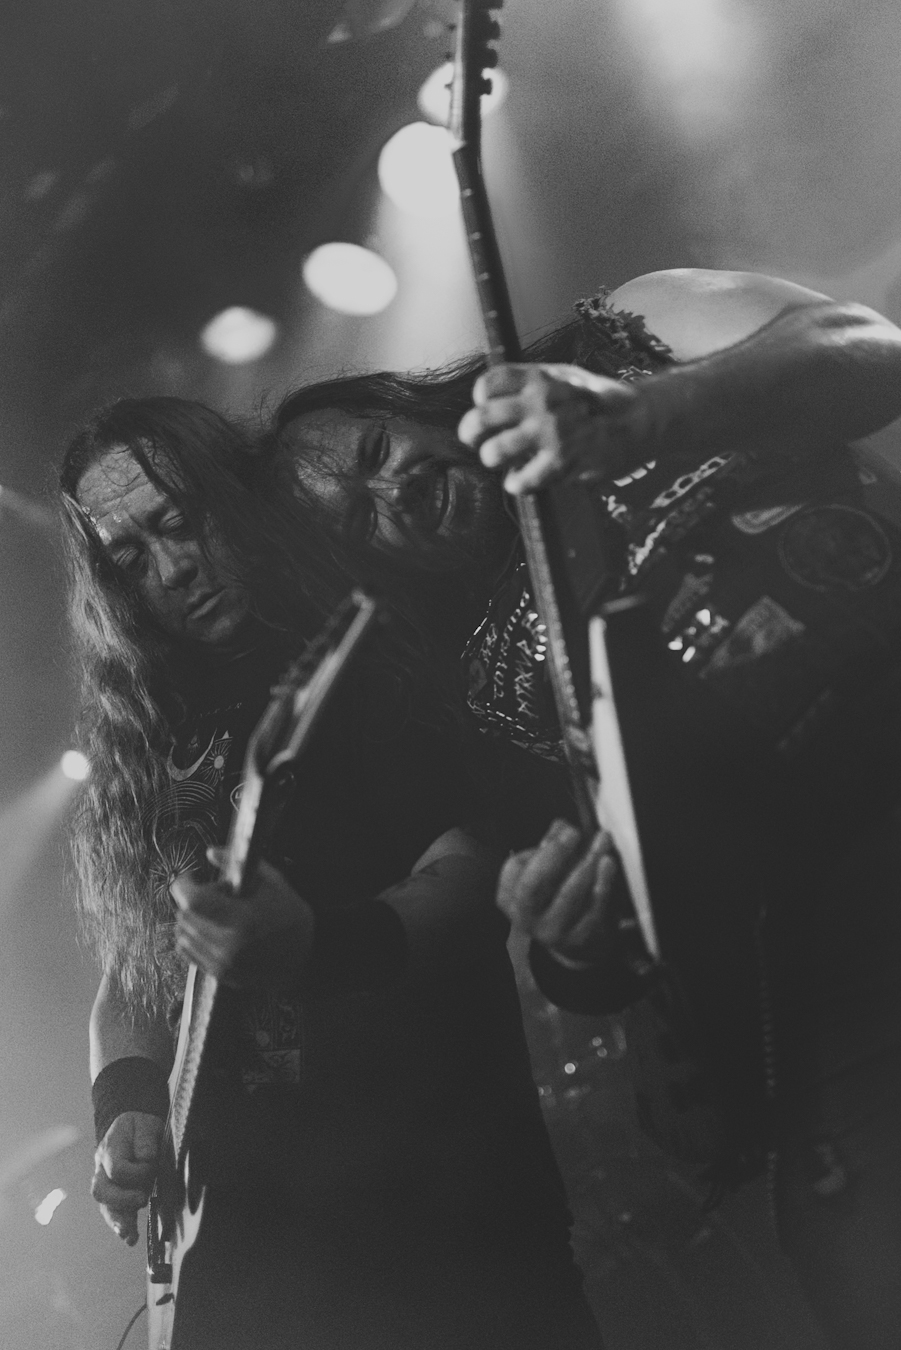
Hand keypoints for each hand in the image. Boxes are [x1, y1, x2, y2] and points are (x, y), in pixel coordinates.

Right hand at [91, 1110, 163, 1244]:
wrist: (132, 1125)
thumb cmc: (141, 1126)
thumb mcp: (145, 1124)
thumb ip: (145, 1141)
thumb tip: (147, 1159)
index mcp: (110, 1148)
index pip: (118, 1168)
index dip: (138, 1172)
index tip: (153, 1165)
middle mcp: (101, 1168)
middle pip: (101, 1190)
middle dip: (121, 1200)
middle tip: (142, 1200)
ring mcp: (104, 1182)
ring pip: (105, 1206)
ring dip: (118, 1221)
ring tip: (130, 1235)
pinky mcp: (113, 1194)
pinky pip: (111, 1211)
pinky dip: (120, 1225)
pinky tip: (129, 1237)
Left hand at [171, 852, 314, 988]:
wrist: (304, 961)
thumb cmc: (292, 919)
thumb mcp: (276, 884)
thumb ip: (244, 865)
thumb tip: (211, 852)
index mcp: (245, 920)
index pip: (194, 901)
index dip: (184, 885)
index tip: (190, 876)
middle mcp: (229, 946)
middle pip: (185, 916)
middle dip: (192, 898)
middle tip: (215, 894)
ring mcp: (222, 964)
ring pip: (182, 934)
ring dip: (191, 918)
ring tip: (215, 913)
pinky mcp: (218, 974)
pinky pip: (186, 951)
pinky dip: (191, 936)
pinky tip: (210, 929)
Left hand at [457, 362, 639, 493]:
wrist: (638, 420)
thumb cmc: (597, 401)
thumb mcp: (565, 378)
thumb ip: (530, 384)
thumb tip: (491, 397)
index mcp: (538, 379)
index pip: (487, 385)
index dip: (480, 399)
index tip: (485, 407)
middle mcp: (540, 403)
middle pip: (479, 419)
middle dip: (470, 434)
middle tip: (476, 441)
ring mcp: (550, 433)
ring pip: (493, 452)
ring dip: (493, 459)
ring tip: (504, 461)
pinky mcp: (562, 462)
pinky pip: (520, 480)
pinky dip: (516, 483)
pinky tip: (522, 479)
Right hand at [496, 819, 618, 965]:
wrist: (575, 940)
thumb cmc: (555, 895)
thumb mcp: (545, 871)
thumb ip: (550, 847)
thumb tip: (561, 826)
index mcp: (510, 897)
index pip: (515, 870)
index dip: (541, 850)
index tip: (566, 830)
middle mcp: (525, 917)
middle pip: (534, 886)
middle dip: (555, 855)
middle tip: (574, 833)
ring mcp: (551, 931)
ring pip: (568, 895)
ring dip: (586, 863)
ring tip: (601, 841)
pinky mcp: (578, 938)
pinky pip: (592, 908)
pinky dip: (602, 883)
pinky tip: (607, 863)